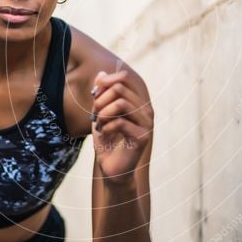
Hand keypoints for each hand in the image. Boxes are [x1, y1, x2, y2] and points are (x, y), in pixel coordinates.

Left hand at [90, 68, 152, 183]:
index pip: (124, 78)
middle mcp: (146, 110)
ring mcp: (147, 123)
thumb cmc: (107, 140)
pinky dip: (106, 127)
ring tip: (98, 124)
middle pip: (120, 88)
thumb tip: (101, 73)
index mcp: (137, 101)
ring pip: (122, 103)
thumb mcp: (100, 113)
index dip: (106, 82)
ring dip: (103, 113)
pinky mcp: (143, 137)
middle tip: (95, 114)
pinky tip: (103, 134)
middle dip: (101, 100)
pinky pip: (121, 122)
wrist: (111, 168)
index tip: (94, 95)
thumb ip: (101, 94)